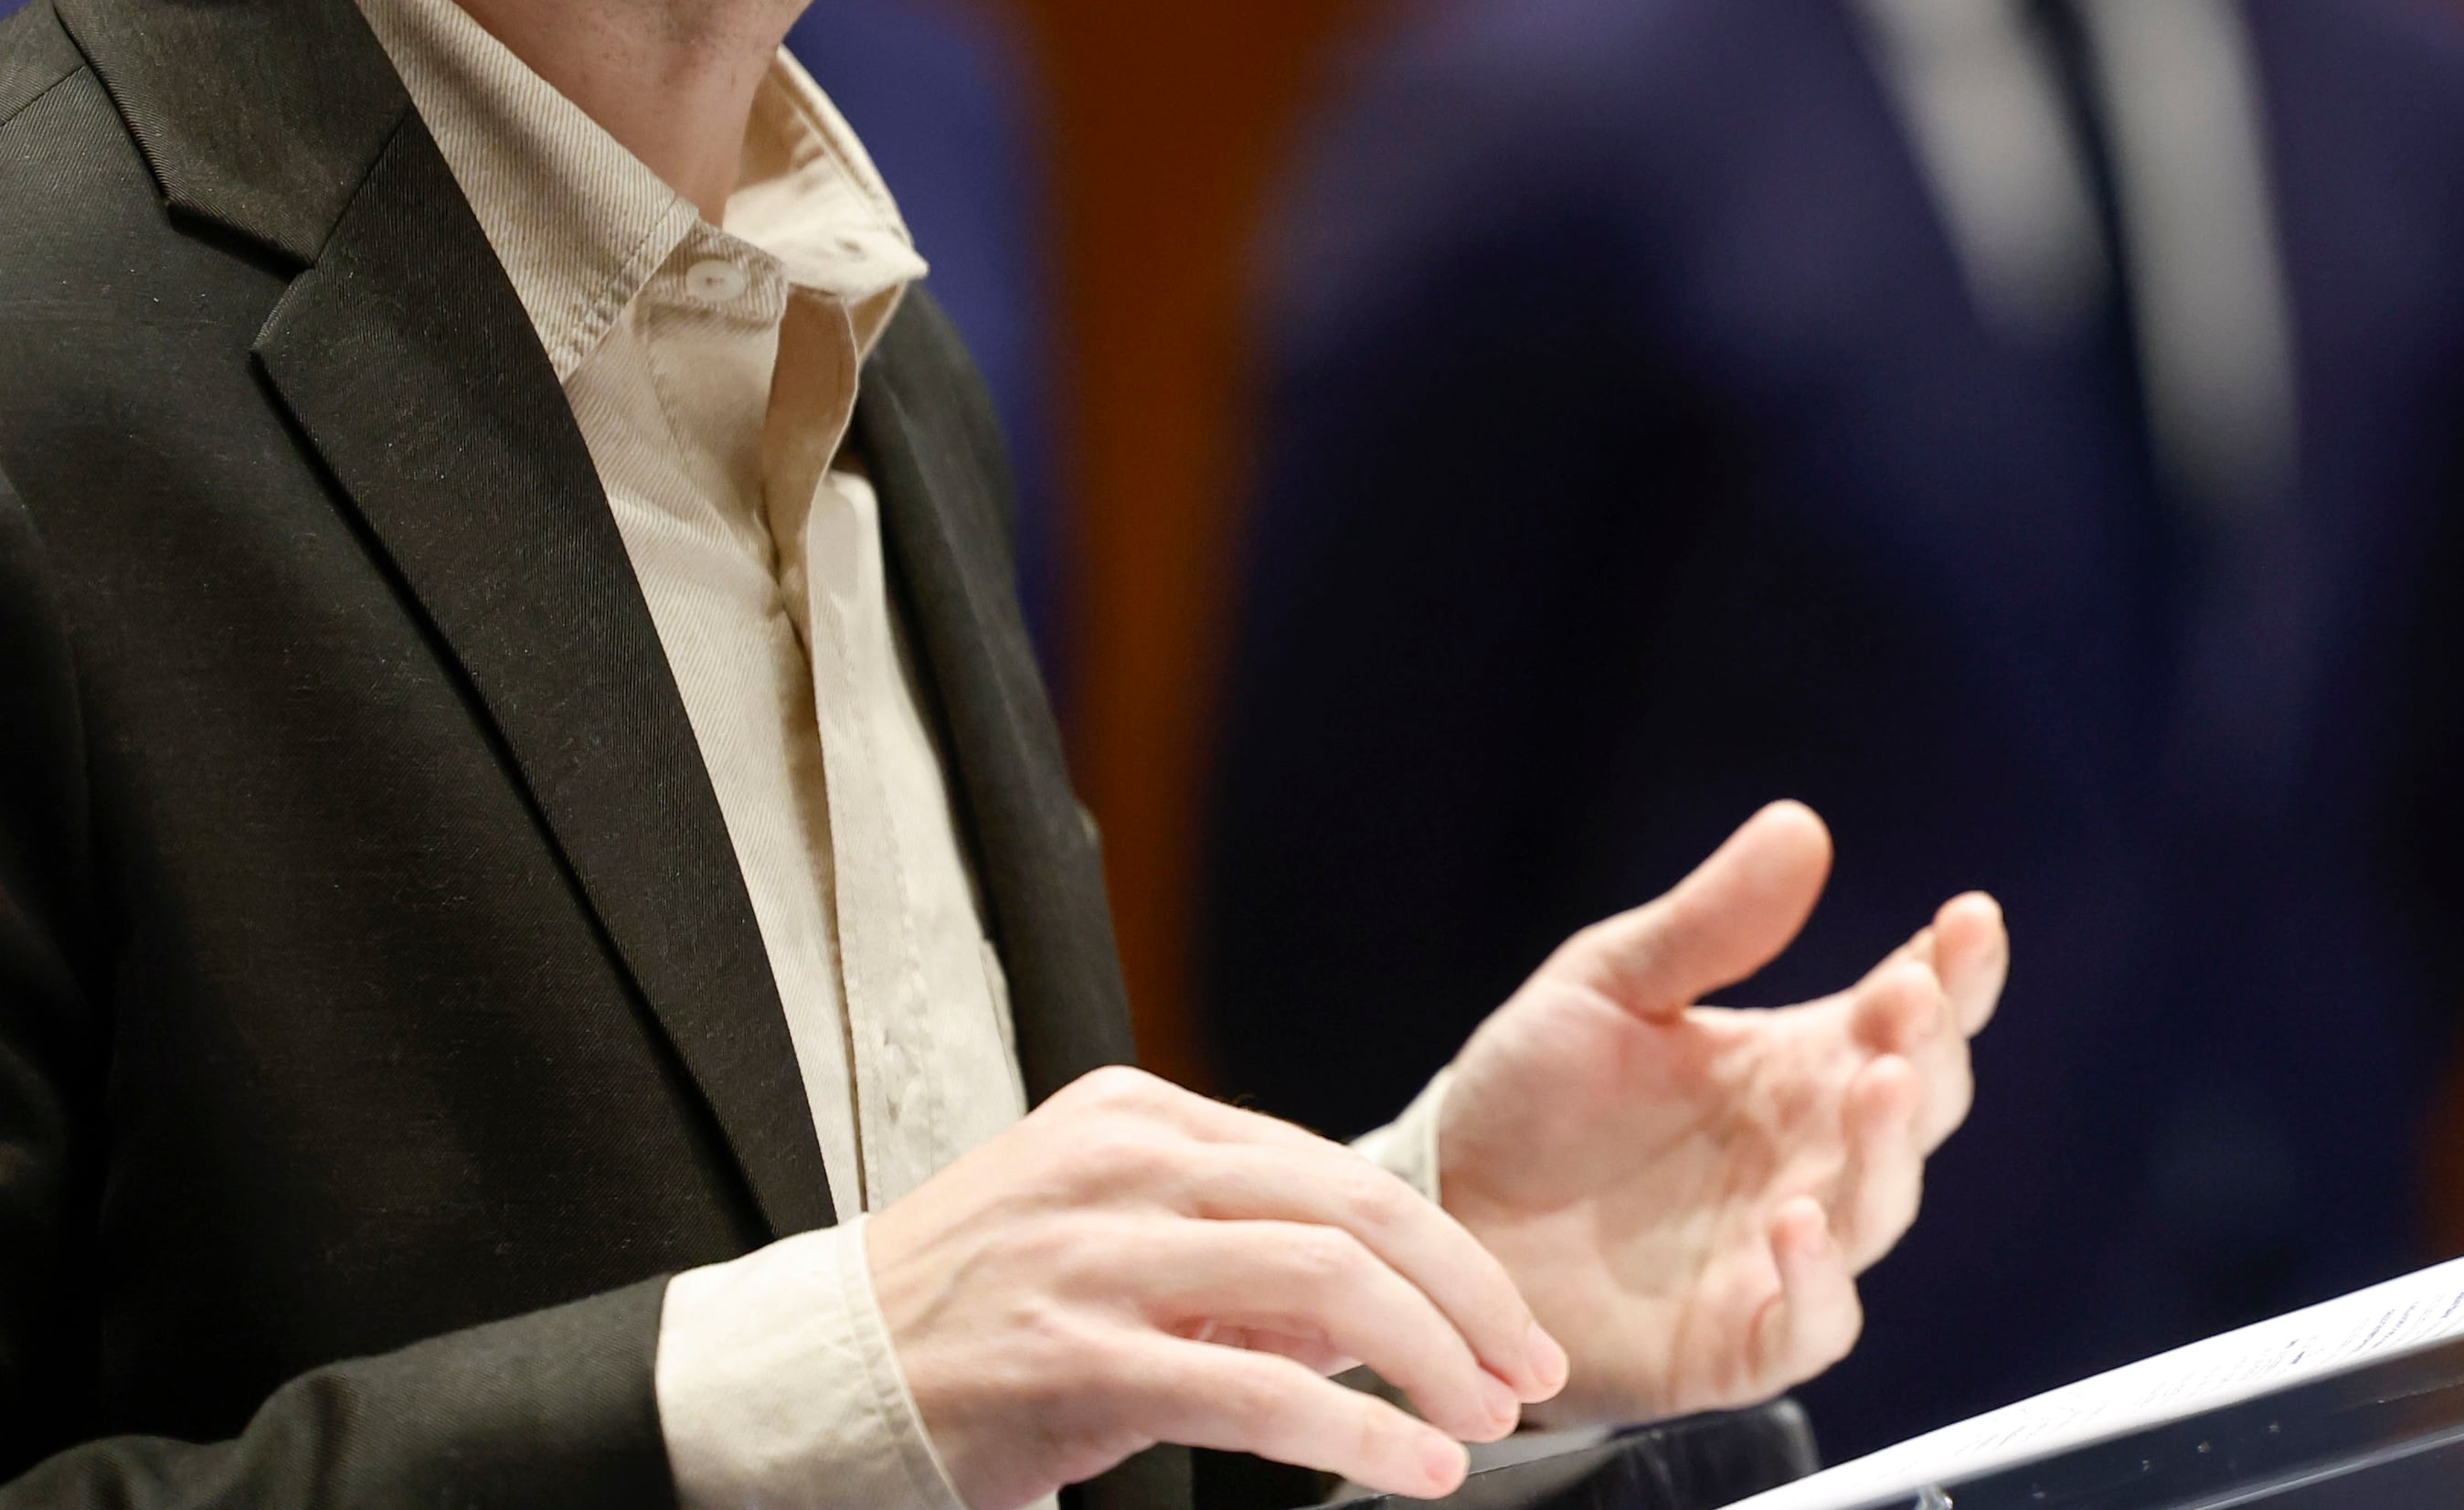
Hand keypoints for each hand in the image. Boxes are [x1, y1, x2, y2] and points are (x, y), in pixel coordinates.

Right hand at [868, 1065, 1565, 1508]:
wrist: (810, 1380)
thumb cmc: (974, 1317)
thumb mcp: (1112, 1243)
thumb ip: (1241, 1260)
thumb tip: (1387, 1310)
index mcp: (1140, 1117)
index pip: (1335, 1165)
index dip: (1443, 1248)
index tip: (1505, 1317)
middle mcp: (1124, 1161)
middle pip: (1355, 1205)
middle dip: (1467, 1294)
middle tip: (1531, 1368)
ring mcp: (1094, 1254)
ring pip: (1324, 1283)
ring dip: (1429, 1360)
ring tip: (1481, 1422)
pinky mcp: (1071, 1357)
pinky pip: (1255, 1391)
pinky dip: (1355, 1434)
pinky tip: (1410, 1468)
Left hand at [1432, 799, 2007, 1420]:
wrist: (1437, 1222)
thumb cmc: (1530, 1100)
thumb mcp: (1607, 986)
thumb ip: (1705, 923)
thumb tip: (1800, 825)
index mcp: (1797, 1062)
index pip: (1908, 1010)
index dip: (1956, 970)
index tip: (1971, 918)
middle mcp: (1810, 1153)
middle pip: (1917, 1106)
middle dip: (1932, 1052)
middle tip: (1914, 1003)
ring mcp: (1781, 1250)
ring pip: (1878, 1209)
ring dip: (1890, 1152)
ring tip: (1877, 1087)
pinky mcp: (1736, 1340)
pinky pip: (1809, 1325)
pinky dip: (1819, 1283)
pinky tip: (1799, 1223)